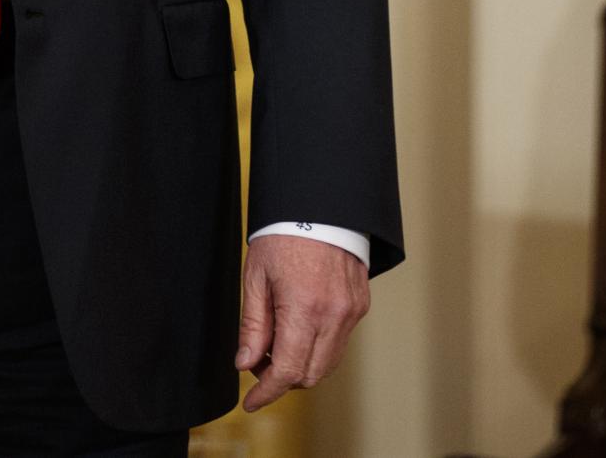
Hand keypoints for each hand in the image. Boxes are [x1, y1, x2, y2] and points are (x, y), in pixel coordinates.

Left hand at [235, 234, 370, 411]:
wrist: (319, 204)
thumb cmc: (283, 234)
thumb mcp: (256, 278)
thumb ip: (253, 326)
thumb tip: (245, 364)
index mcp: (304, 308)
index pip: (287, 371)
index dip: (267, 392)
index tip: (251, 401)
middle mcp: (334, 315)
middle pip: (310, 375)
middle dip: (282, 379)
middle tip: (258, 361)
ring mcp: (351, 312)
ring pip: (327, 363)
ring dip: (301, 365)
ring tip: (276, 342)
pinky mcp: (360, 305)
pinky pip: (339, 343)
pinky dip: (318, 348)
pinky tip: (298, 329)